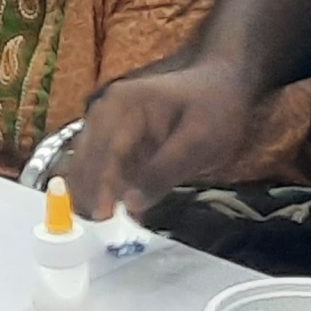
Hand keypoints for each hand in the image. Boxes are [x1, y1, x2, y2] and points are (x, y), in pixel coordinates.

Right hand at [63, 53, 260, 219]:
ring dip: (91, 192)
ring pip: (88, 165)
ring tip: (99, 223)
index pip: (103, 150)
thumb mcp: (198, 140)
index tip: (103, 215)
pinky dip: (104, 189)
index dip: (99, 184)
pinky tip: (112, 211)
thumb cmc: (215, 108)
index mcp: (123, 105)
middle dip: (87, 191)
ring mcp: (110, 127)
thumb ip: (164, 171)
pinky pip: (103, 169)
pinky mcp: (119, 142)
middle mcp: (107, 113)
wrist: (225, 84)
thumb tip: (131, 203)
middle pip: (86, 157)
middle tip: (97, 225)